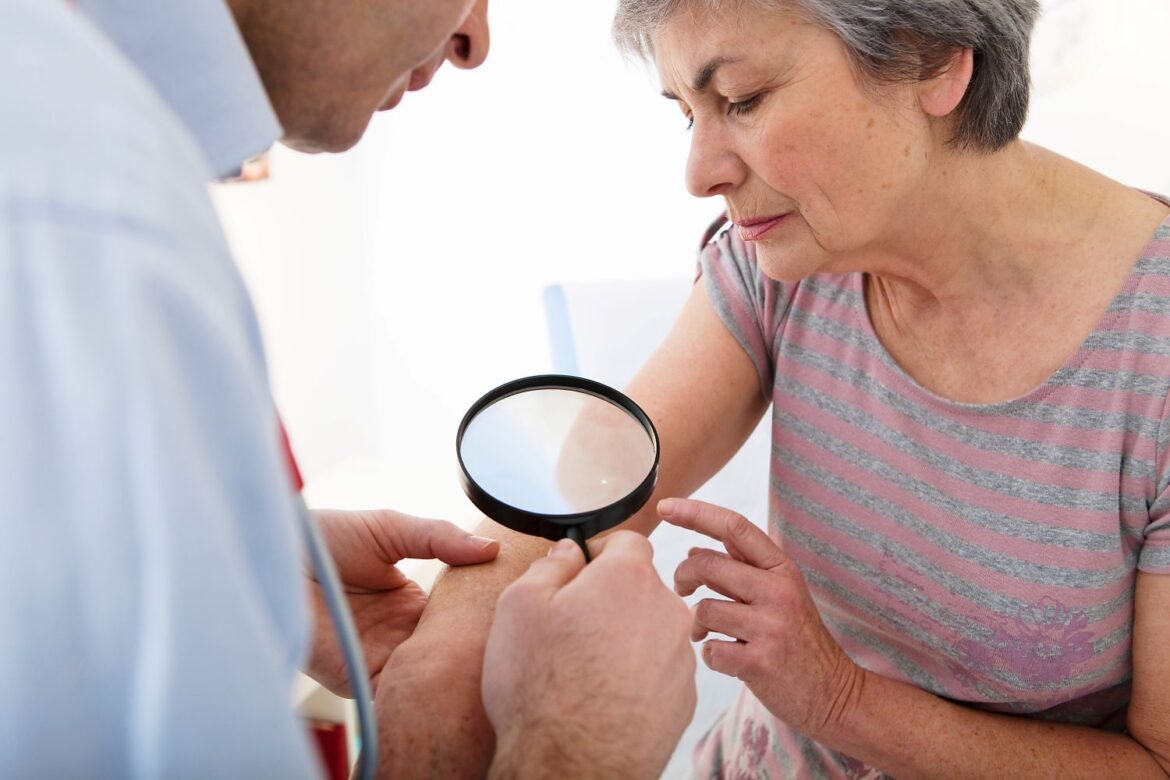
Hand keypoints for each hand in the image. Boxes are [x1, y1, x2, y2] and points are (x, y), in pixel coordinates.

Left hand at [304, 508, 498, 696]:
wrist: (276, 559)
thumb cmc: (323, 539)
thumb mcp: (390, 528)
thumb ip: (440, 537)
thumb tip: (491, 547)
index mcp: (411, 602)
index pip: (460, 617)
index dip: (485, 614)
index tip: (513, 606)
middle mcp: (401, 634)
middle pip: (450, 652)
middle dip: (476, 649)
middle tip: (508, 637)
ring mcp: (383, 659)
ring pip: (430, 677)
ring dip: (454, 673)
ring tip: (486, 659)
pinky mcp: (362, 680)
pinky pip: (401, 695)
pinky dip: (422, 691)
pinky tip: (444, 674)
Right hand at [483, 531, 696, 779]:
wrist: (569, 767)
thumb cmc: (539, 688)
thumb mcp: (519, 607)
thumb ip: (550, 566)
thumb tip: (569, 553)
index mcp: (628, 578)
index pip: (628, 541)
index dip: (599, 551)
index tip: (579, 570)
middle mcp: (666, 611)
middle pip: (641, 587)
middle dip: (610, 598)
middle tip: (572, 627)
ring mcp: (680, 658)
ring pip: (651, 629)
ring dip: (625, 637)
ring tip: (586, 668)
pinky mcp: (685, 698)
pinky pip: (660, 669)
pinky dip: (637, 675)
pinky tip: (605, 695)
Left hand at [661, 498, 864, 740]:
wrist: (834, 693)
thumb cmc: (798, 640)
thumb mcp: (780, 594)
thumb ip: (741, 570)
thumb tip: (693, 550)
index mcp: (782, 569)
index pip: (734, 527)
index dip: (695, 513)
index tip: (665, 507)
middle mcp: (778, 591)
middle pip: (706, 564)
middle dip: (683, 576)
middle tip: (682, 589)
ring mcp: (770, 627)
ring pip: (703, 609)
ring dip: (697, 624)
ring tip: (710, 635)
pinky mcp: (760, 662)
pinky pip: (710, 650)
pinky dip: (710, 655)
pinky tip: (728, 659)